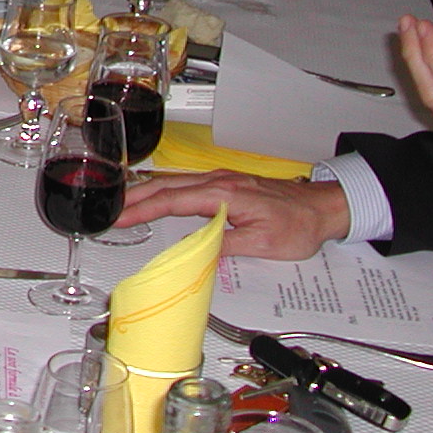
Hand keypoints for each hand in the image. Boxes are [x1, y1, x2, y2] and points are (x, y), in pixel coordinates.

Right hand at [113, 171, 347, 258]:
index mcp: (224, 194)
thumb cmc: (300, 224)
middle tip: (108, 210)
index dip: (143, 209)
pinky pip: (186, 186)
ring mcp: (221, 181)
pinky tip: (155, 198)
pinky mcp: (225, 185)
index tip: (120, 217)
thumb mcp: (263, 244)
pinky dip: (164, 192)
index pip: (173, 201)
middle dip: (134, 198)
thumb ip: (224, 245)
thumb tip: (193, 251)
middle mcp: (219, 182)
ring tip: (122, 205)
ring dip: (146, 193)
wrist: (325, 207)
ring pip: (173, 184)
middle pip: (166, 187)